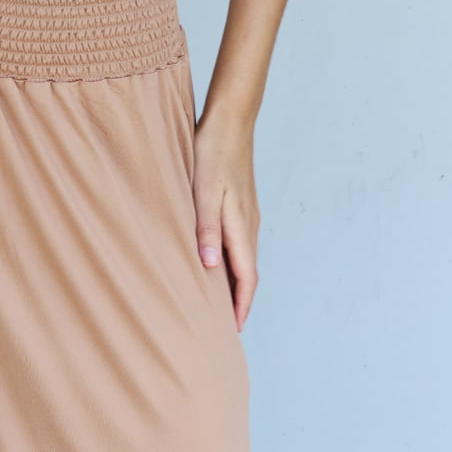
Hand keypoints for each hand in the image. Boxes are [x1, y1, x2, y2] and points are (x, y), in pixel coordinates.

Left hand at [190, 116, 259, 331]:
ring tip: (218, 299)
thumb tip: (210, 266)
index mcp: (241, 225)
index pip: (247, 277)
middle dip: (239, 300)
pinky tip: (216, 259)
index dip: (241, 306)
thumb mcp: (202, 189)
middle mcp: (249, 224)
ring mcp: (248, 213)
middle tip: (223, 324)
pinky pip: (240, 242)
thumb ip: (206, 227)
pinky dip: (232, 260)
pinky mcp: (242, 203)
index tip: (233, 330)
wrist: (230, 120)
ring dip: (236, 281)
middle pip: (248, 272)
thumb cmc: (212, 152)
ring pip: (244, 257)